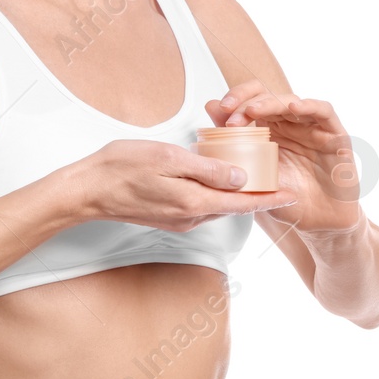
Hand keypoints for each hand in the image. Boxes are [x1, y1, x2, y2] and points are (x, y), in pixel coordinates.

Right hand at [74, 139, 297, 231]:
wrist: (86, 190)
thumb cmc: (121, 168)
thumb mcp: (168, 158)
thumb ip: (207, 169)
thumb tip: (240, 177)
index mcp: (195, 202)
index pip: (244, 203)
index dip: (270, 198)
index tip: (292, 194)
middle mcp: (190, 217)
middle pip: (233, 206)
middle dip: (254, 194)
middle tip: (272, 176)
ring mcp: (178, 220)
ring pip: (216, 206)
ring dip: (233, 194)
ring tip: (247, 176)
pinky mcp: (167, 217)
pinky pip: (200, 206)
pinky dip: (213, 194)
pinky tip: (210, 179)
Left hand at [206, 80, 363, 234]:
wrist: (316, 222)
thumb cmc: (285, 196)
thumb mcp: (254, 171)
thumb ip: (233, 139)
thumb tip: (210, 105)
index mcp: (269, 128)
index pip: (251, 99)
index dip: (236, 98)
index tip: (220, 109)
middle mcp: (290, 123)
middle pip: (268, 95)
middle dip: (246, 100)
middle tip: (230, 112)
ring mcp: (312, 128)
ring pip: (292, 101)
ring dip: (271, 102)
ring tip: (253, 111)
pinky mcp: (335, 136)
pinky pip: (325, 112)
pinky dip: (310, 106)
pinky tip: (294, 107)